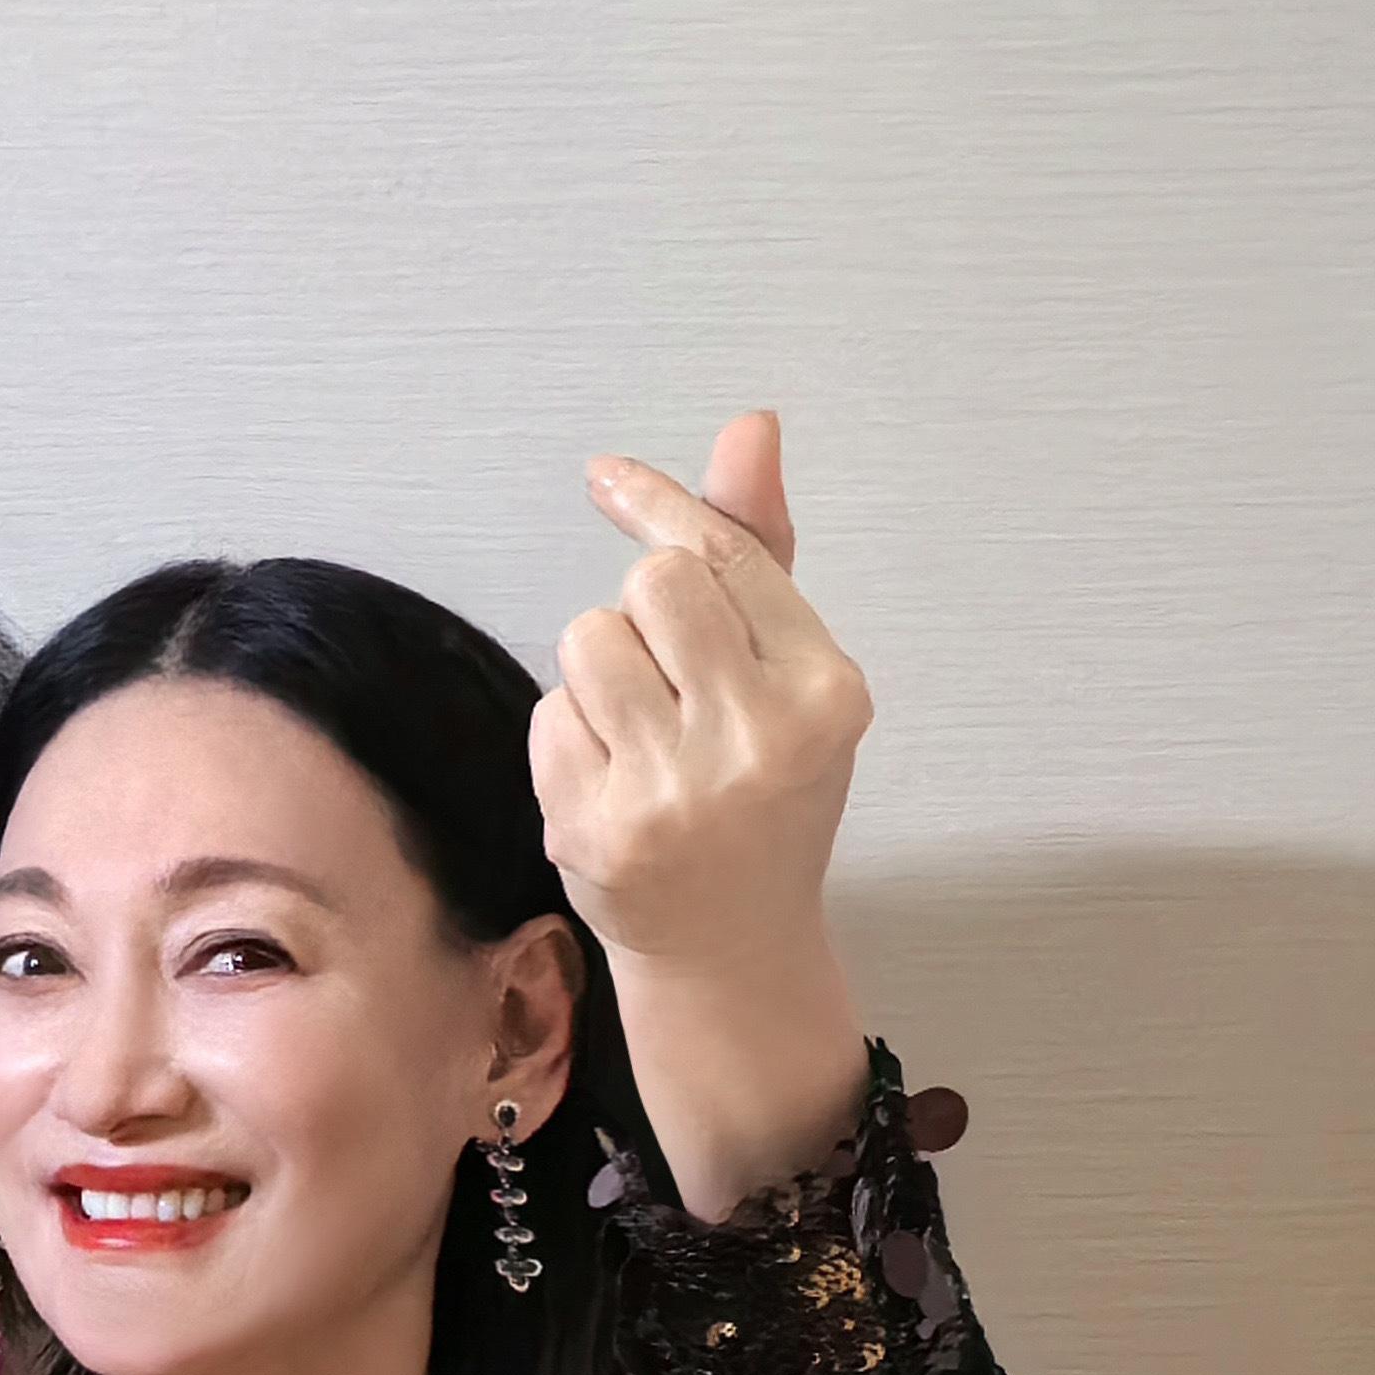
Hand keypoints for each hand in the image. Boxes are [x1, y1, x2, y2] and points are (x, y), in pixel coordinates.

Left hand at [532, 412, 873, 1213]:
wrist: (731, 948)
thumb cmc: (762, 789)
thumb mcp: (788, 672)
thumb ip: (760, 548)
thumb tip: (749, 425)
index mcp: (824, 692)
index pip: (723, 556)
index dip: (659, 506)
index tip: (609, 481)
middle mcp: (759, 740)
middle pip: (651, 585)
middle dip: (644, 613)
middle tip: (672, 681)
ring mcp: (675, 793)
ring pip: (589, 642)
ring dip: (603, 673)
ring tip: (644, 734)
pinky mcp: (599, 831)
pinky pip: (550, 715)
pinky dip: (570, 737)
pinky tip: (615, 783)